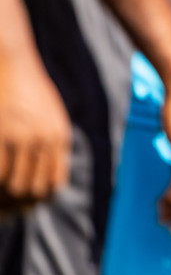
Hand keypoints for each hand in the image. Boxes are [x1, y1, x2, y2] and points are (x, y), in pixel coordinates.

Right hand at [0, 45, 70, 209]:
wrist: (15, 65)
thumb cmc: (31, 91)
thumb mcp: (53, 116)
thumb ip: (53, 144)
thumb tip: (49, 178)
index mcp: (60, 137)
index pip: (53, 182)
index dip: (38, 200)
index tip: (25, 206)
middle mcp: (45, 141)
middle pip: (33, 189)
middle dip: (18, 204)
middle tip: (5, 210)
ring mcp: (22, 139)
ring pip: (14, 185)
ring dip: (4, 198)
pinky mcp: (2, 136)